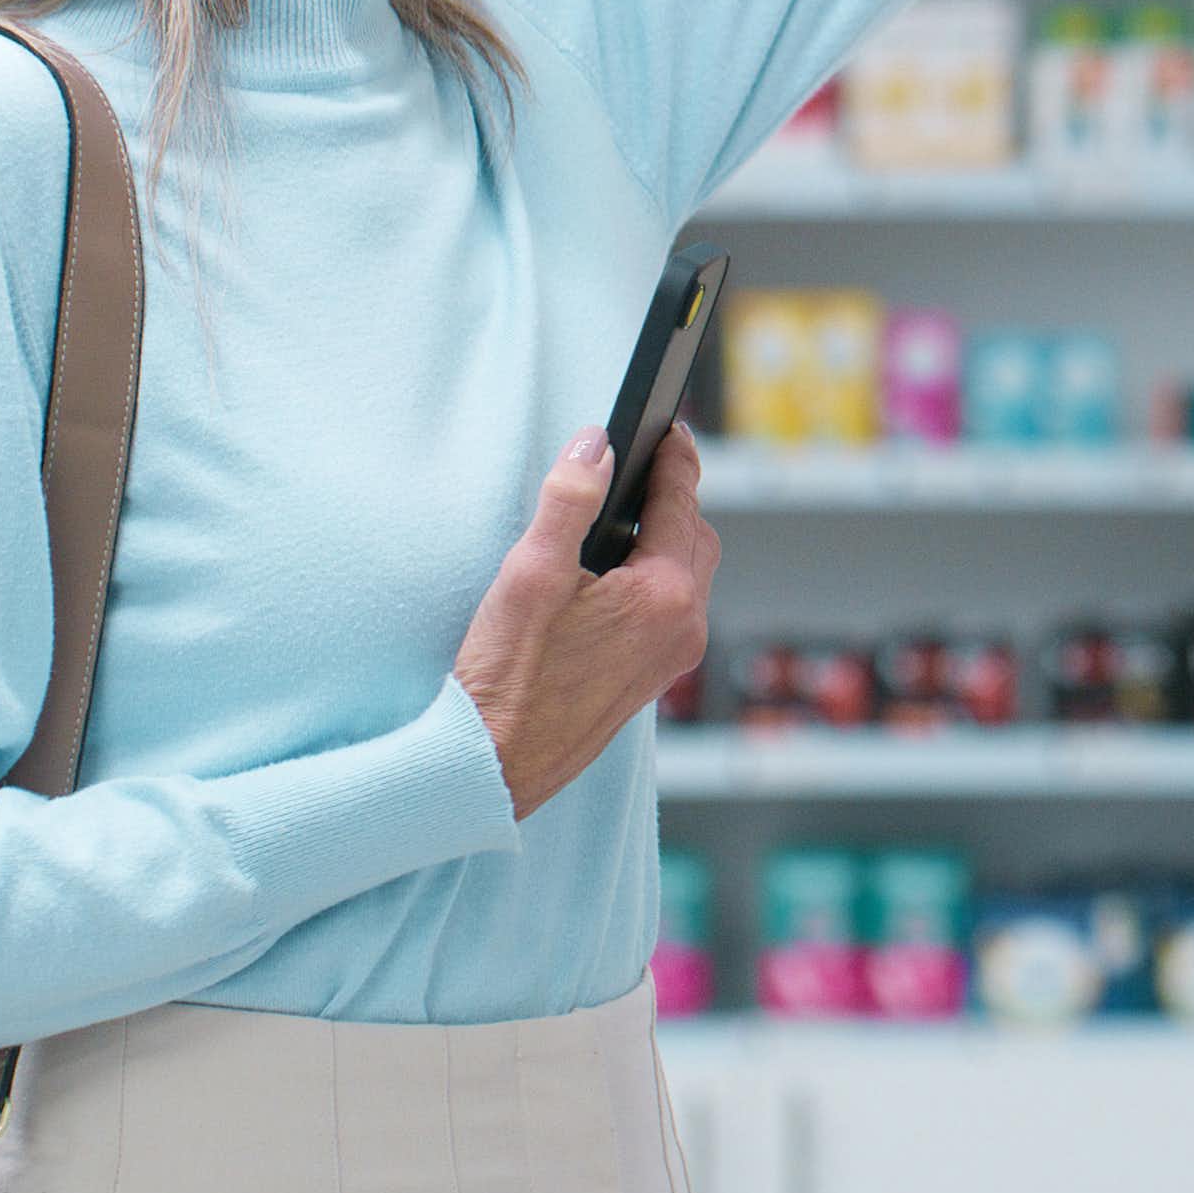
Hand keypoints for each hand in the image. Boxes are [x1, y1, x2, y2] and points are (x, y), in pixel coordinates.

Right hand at [454, 421, 719, 822]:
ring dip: (667, 541)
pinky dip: (655, 579)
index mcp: (665, 597)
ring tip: (625, 517)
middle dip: (675, 499)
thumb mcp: (531, 572)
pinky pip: (672, 611)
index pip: (681, 503)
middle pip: (696, 538)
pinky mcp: (651, 680)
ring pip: (688, 577)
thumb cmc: (508, 677)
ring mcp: (672, 660)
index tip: (669, 428)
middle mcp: (683, 630)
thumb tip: (595, 446)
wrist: (496, 764)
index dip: (674, 458)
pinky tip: (613, 577)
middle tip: (644, 466)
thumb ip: (569, 499)